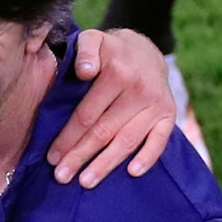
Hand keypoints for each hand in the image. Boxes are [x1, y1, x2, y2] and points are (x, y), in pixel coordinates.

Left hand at [51, 28, 174, 186]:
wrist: (144, 51)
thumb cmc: (108, 52)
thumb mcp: (92, 40)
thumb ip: (84, 51)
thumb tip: (84, 71)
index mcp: (116, 72)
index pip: (86, 114)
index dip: (68, 138)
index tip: (52, 157)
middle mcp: (138, 89)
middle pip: (104, 131)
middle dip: (80, 156)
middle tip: (61, 176)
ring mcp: (155, 104)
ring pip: (127, 140)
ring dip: (106, 164)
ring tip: (86, 181)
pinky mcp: (169, 114)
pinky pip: (160, 140)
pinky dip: (147, 157)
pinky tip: (131, 173)